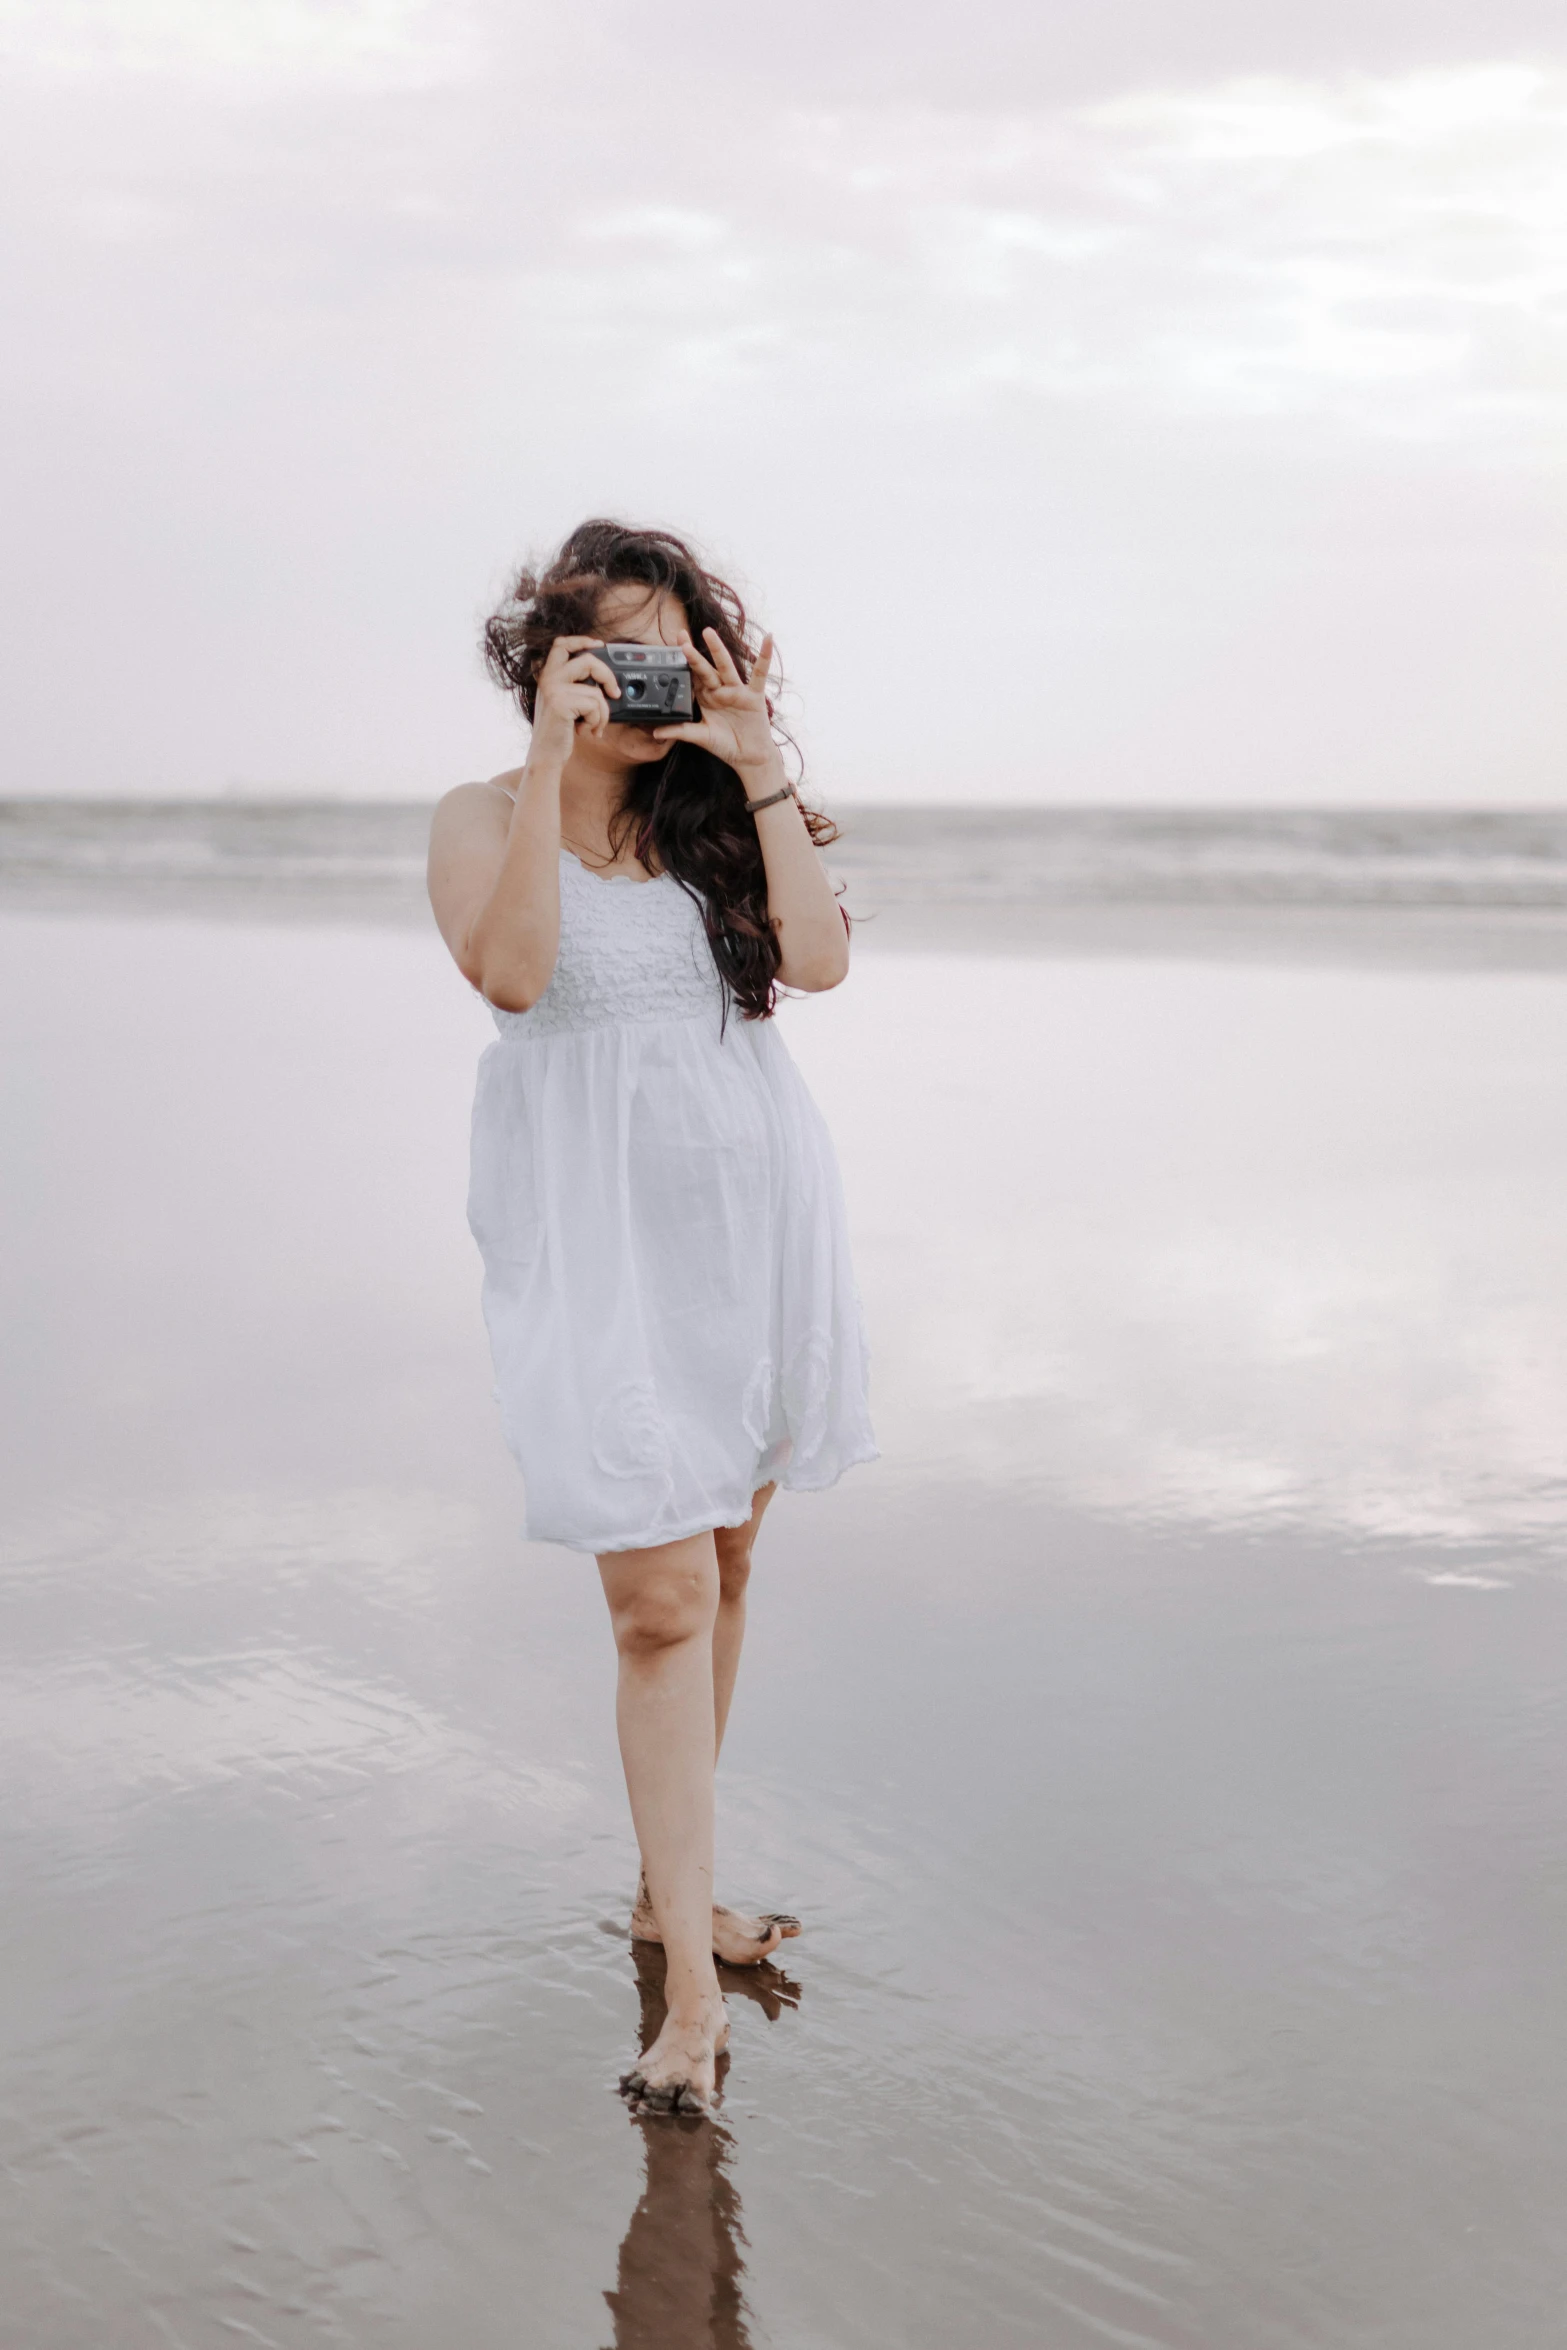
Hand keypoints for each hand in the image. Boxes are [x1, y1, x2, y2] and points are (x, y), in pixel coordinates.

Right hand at [529, 635, 619, 765]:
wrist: (546, 756)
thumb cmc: (558, 732)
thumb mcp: (566, 704)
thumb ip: (577, 687)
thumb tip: (605, 680)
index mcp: (547, 675)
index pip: (562, 644)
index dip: (582, 640)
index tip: (600, 644)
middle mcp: (547, 678)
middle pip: (588, 660)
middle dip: (608, 676)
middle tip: (615, 694)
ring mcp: (552, 689)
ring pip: (596, 691)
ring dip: (602, 713)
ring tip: (593, 726)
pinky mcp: (560, 702)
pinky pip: (595, 706)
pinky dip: (597, 722)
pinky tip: (585, 731)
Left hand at [653, 629, 777, 778]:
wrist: (749, 757)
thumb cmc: (727, 745)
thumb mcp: (701, 737)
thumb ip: (681, 732)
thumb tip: (656, 732)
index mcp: (707, 698)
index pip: (692, 677)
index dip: (682, 664)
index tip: (670, 649)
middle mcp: (720, 690)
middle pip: (705, 668)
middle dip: (693, 653)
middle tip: (681, 636)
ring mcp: (737, 691)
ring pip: (726, 667)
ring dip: (717, 650)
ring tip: (708, 633)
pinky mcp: (754, 695)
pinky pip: (760, 674)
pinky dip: (765, 656)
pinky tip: (768, 639)